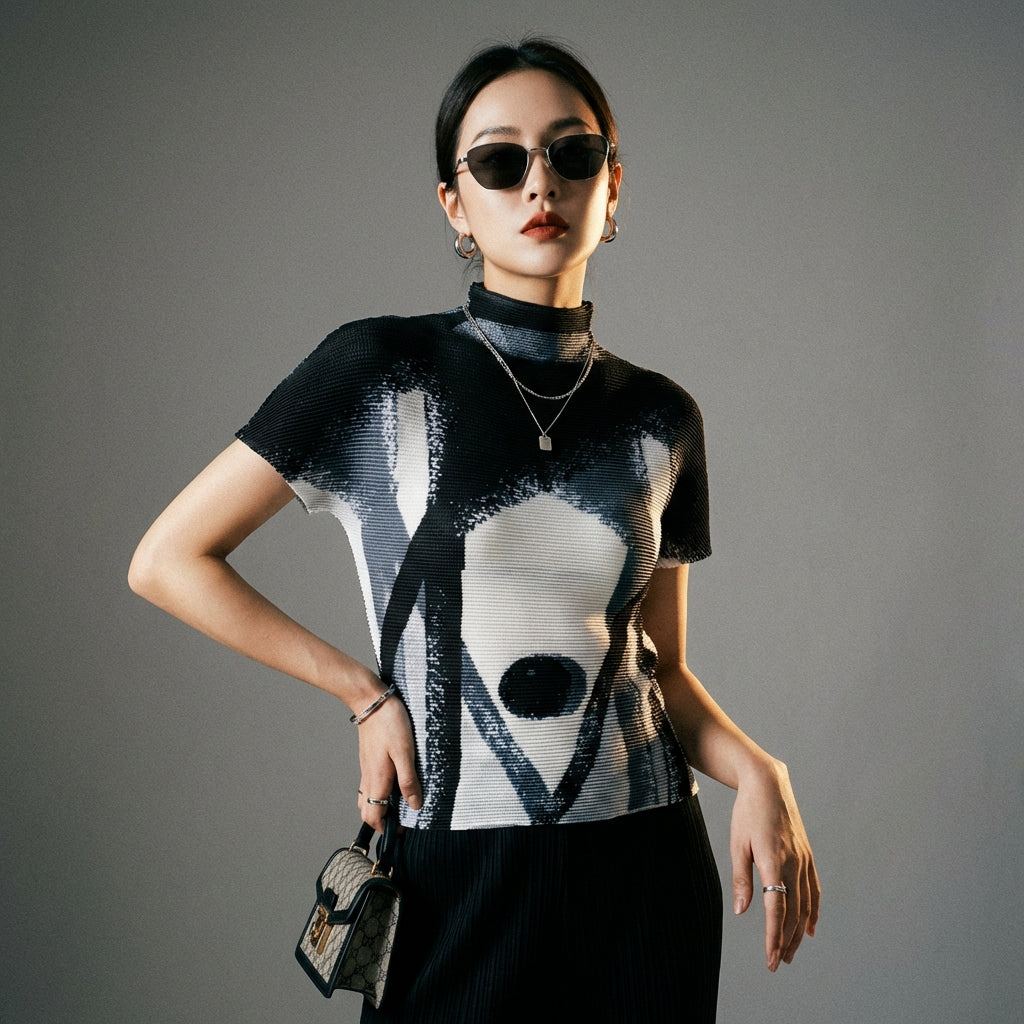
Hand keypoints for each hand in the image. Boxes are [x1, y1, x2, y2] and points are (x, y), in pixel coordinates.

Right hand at [355, 689, 422, 830]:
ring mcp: (366, 768)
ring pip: (366, 798)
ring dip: (379, 806)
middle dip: (380, 821)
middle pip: (367, 811)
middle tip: (400, 820)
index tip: (401, 830)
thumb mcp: (405, 752)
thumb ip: (409, 780)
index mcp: (377, 780)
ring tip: (398, 804)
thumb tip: (414, 805)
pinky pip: (369, 784)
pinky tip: (393, 783)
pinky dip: (378, 792)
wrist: (372, 701)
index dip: (385, 828)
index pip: (373, 816)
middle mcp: (368, 777)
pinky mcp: (368, 759)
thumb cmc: (390, 724)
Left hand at [730, 759, 819, 970]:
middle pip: (793, 912)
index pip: (776, 910)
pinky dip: (813, 910)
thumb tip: (741, 910)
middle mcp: (793, 863)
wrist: (768, 783)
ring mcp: (803, 859)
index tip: (770, 959)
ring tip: (791, 953)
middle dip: (785, 941)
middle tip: (778, 963)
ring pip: (805, 904)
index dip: (773, 937)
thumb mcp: (737, 843)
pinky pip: (814, 888)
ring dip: (798, 931)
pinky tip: (810, 927)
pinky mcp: (807, 855)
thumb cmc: (747, 812)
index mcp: (773, 861)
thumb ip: (741, 878)